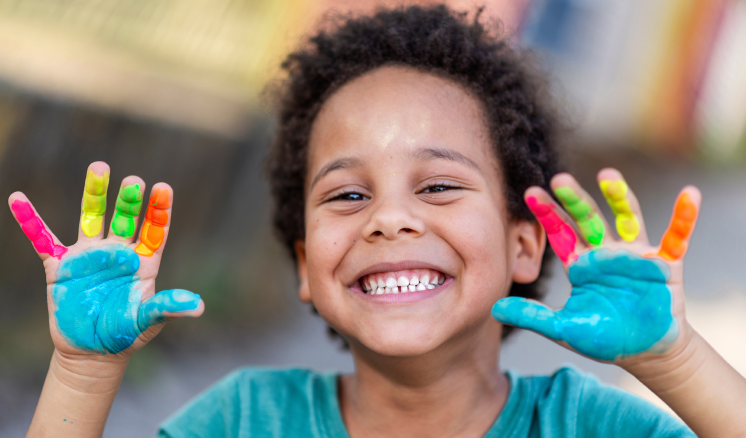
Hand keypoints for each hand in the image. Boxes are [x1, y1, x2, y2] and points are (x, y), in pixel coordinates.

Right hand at [8, 162, 203, 361]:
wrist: (93, 352)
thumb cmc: (126, 334)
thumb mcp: (148, 320)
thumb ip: (168, 307)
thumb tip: (197, 307)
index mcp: (144, 261)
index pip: (154, 230)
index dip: (159, 210)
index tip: (164, 188)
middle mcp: (118, 252)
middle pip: (124, 218)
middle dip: (128, 200)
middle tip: (133, 181)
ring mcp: (89, 256)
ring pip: (91, 218)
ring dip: (94, 194)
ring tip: (99, 167)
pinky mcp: (61, 267)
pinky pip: (43, 240)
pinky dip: (30, 221)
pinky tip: (19, 199)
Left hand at [492, 169, 698, 363]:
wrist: (644, 353)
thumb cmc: (603, 337)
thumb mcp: (564, 328)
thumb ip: (532, 316)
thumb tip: (495, 308)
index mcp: (580, 263)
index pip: (560, 232)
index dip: (547, 213)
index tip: (530, 192)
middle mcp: (605, 252)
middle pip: (588, 219)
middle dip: (575, 200)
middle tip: (559, 179)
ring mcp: (635, 255)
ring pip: (627, 218)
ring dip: (619, 197)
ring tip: (608, 175)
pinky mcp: (664, 263)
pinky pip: (677, 236)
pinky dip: (684, 217)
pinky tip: (689, 195)